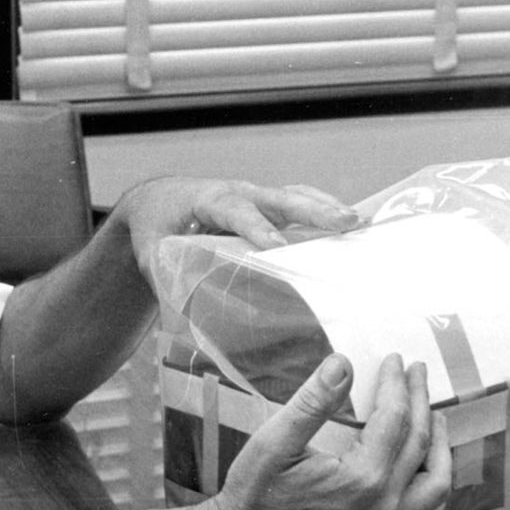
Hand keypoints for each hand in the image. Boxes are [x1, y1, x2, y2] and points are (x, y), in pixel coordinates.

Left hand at [112, 177, 359, 275]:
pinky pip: (298, 203)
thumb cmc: (155, 226)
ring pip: (294, 197)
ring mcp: (255, 196)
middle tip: (345, 222)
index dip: (256, 227)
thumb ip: (165, 277)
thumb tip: (183, 318)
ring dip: (326, 208)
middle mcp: (237, 191)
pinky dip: (324, 211)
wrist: (158, 200)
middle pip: (277, 198)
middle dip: (312, 210)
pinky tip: (352, 225)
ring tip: (360, 223)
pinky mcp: (267, 205)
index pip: (234, 211)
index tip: (277, 246)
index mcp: (206, 199)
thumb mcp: (150, 252)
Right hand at [203, 352, 450, 509]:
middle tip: (418, 372)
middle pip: (419, 443)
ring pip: (437, 484)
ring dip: (440, 445)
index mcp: (361, 477)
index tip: (394, 359)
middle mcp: (385, 506)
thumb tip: (343, 363)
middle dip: (421, 401)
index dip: (396, 383)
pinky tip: (430, 472)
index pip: (394, 417)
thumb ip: (312, 401)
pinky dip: (437, 491)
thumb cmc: (255, 493)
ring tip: (435, 417)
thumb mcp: (274, 440)